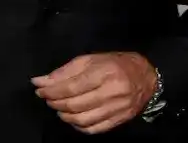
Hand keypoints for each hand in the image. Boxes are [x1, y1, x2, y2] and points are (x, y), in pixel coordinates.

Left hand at [32, 52, 157, 133]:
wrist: (148, 78)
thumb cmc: (117, 64)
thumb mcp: (92, 59)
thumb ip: (66, 70)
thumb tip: (41, 81)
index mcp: (105, 72)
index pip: (71, 86)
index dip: (51, 90)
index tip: (39, 89)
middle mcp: (112, 91)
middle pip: (74, 104)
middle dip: (55, 102)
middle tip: (48, 98)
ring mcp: (116, 109)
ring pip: (82, 119)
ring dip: (64, 115)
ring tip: (59, 108)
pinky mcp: (119, 120)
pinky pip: (93, 129)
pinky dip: (78, 126)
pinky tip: (74, 118)